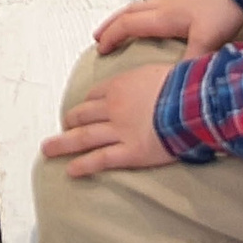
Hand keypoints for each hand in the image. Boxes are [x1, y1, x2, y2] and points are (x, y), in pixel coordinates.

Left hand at [42, 63, 180, 176]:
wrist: (194, 102)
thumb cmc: (186, 85)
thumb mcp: (162, 72)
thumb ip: (153, 80)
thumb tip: (162, 82)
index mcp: (121, 85)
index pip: (96, 94)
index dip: (87, 103)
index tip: (82, 110)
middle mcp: (114, 107)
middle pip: (84, 114)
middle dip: (70, 121)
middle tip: (62, 126)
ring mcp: (120, 130)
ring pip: (84, 137)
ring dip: (63, 143)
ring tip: (48, 149)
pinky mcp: (130, 152)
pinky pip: (101, 159)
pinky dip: (83, 165)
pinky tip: (70, 170)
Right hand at [92, 0, 242, 56]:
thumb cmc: (223, 8)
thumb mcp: (207, 39)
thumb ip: (191, 60)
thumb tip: (177, 81)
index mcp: (163, 16)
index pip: (128, 25)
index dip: (111, 37)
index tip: (100, 50)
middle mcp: (162, 5)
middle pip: (127, 13)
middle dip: (110, 26)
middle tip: (98, 38)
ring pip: (138, 7)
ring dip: (123, 18)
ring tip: (117, 28)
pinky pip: (151, 5)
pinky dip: (140, 12)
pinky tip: (148, 18)